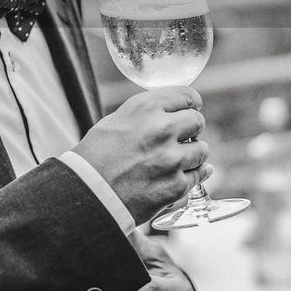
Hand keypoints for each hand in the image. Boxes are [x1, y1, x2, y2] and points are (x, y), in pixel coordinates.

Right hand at [72, 87, 210, 224]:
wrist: (88, 195)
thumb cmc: (95, 158)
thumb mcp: (115, 121)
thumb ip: (145, 114)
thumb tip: (168, 112)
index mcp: (146, 108)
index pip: (187, 96)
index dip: (192, 103)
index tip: (193, 108)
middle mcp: (162, 129)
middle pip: (197, 122)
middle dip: (192, 129)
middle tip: (183, 137)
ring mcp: (172, 159)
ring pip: (202, 149)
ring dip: (193, 154)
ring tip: (177, 160)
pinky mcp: (177, 185)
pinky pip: (199, 175)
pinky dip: (192, 176)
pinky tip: (183, 175)